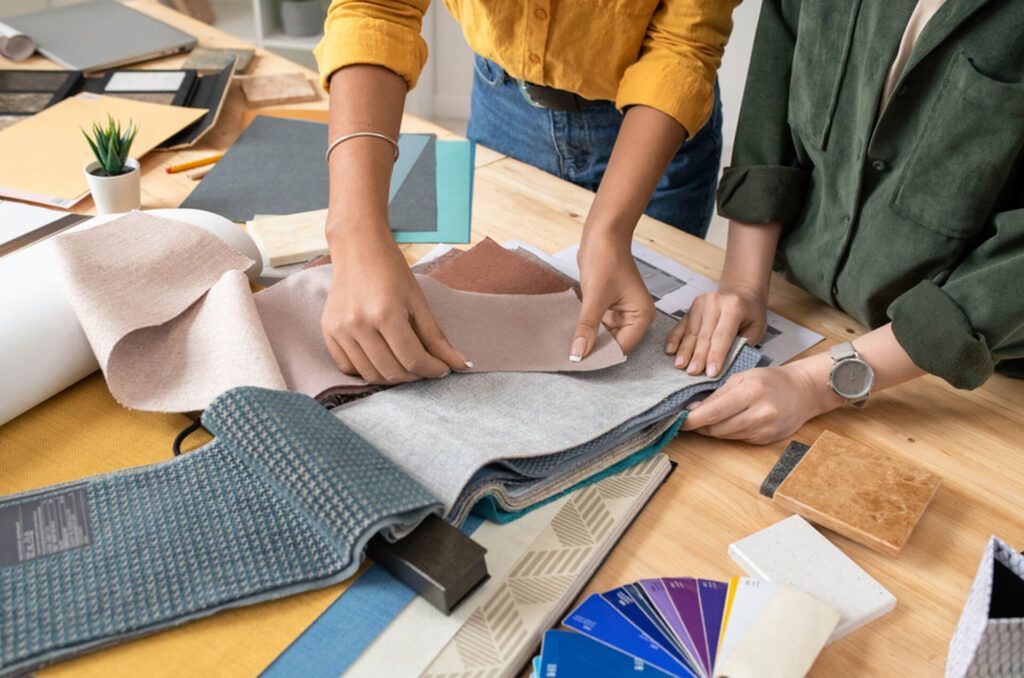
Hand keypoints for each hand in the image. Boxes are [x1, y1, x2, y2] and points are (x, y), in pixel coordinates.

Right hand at [321, 230, 467, 383]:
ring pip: (370, 374)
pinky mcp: (329, 332)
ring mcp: (340, 330)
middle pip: (391, 371)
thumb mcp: (419, 301)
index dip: (433, 369)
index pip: (412, 359)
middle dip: (415, 375)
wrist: (358, 248)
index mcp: (385, 314)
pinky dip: (368, 370)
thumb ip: (437, 338)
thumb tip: (460, 365)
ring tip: (406, 364)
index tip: (443, 369)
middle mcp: (358, 325)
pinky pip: (348, 368)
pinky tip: (382, 358)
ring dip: (393, 377)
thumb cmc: (391, 270)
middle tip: (426, 366)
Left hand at [572, 234, 655, 359]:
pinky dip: (585, 329)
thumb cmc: (606, 258)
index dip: (600, 356)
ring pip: (603, 336)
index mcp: (641, 317)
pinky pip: (596, 325)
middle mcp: (635, 318)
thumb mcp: (595, 296)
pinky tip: (569, 334)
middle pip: (612, 344)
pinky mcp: (609, 306)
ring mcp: (622, 313)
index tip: (578, 364)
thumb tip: (578, 354)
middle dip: (592, 350)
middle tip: (568, 359)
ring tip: (565, 350)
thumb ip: (587, 327)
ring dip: (587, 340)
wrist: (602, 233)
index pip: (620, 348)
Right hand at [666, 286, 767, 377]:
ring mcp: (700, 303)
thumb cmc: (751, 313)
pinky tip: (670, 350)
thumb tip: (727, 363)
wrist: (742, 292)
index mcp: (734, 307)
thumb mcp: (756, 328)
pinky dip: (675, 339)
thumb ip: (743, 344)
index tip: (711, 372)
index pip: (723, 335)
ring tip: (680, 365)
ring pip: (691, 332)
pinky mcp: (691, 307)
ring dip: (685, 350)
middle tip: (692, 372)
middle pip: (704, 335)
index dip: (716, 355)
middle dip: (698, 356)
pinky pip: (681, 325)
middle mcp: (714, 302)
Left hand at [680, 363, 832, 444]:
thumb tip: (693, 409)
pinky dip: (728, 432)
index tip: (678, 420)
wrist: (803, 391)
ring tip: (706, 419)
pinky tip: (729, 422)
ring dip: (712, 429)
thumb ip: (718, 394)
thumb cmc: (771, 380)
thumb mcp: (742, 378)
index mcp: (751, 393)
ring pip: (726, 436)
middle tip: (687, 419)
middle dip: (699, 425)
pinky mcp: (766, 440)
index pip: (714, 412)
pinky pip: (738, 439)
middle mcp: (759, 414)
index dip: (692, 419)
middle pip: (717, 428)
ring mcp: (764, 429)